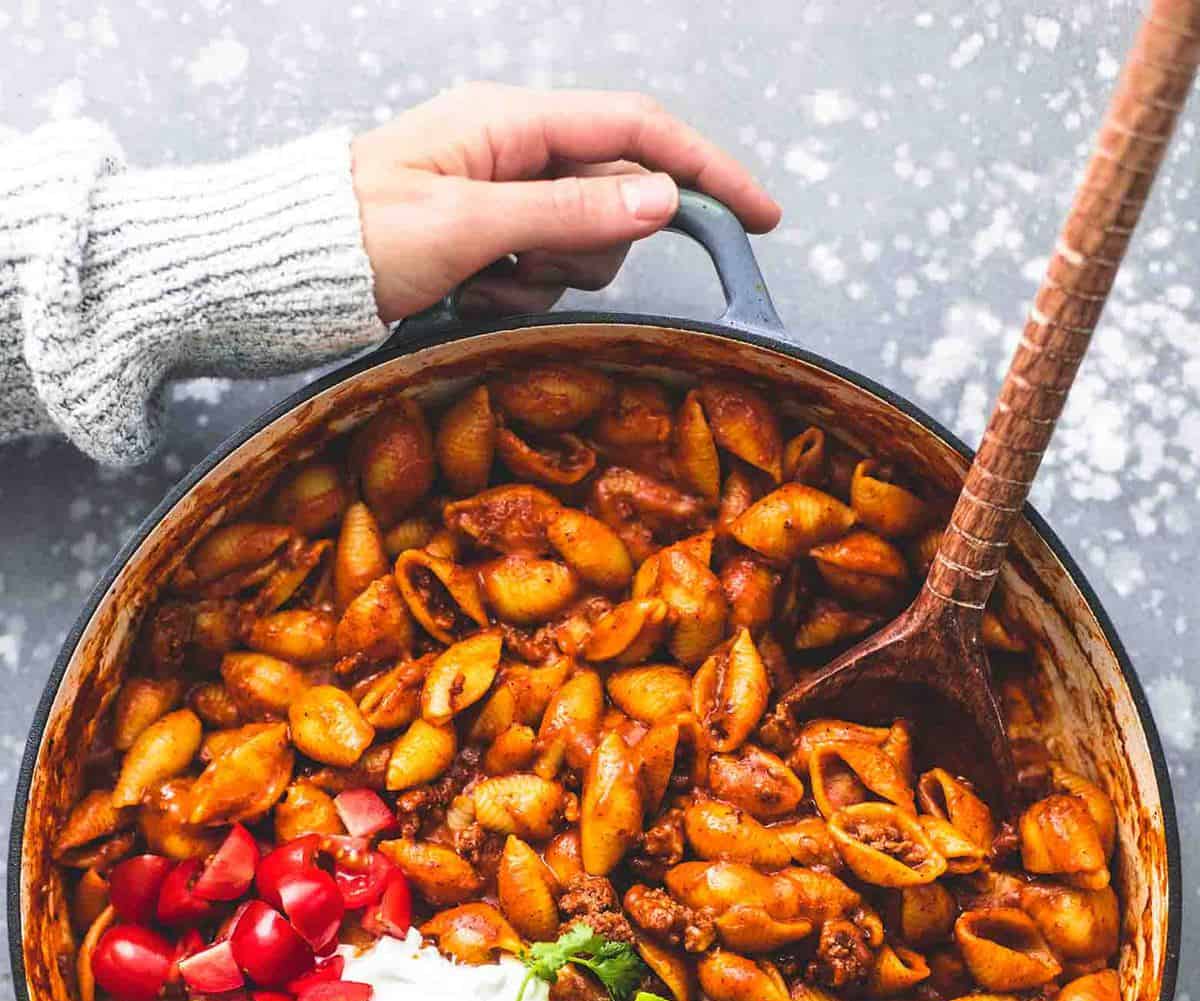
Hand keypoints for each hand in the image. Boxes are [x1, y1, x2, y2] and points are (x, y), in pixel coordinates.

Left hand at [352, 83, 780, 321]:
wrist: (280, 275)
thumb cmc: (353, 240)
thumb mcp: (467, 227)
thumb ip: (568, 213)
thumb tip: (659, 199)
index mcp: (510, 122)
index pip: (636, 130)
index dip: (705, 170)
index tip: (758, 216)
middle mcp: (512, 151)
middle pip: (611, 198)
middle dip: (585, 251)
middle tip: (518, 274)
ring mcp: (498, 197)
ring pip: (578, 247)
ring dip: (542, 283)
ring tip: (476, 291)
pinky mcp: (484, 241)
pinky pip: (538, 274)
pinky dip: (514, 298)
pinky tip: (464, 301)